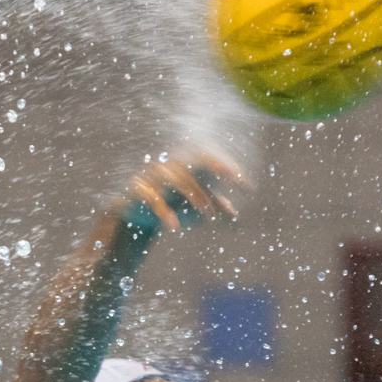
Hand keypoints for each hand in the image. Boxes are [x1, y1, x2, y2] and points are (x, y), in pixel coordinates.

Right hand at [122, 147, 249, 232]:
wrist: (138, 215)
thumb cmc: (174, 206)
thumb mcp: (198, 209)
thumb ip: (216, 208)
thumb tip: (234, 216)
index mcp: (188, 164)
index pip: (207, 155)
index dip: (225, 165)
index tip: (244, 185)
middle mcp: (170, 165)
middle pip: (190, 162)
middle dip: (210, 173)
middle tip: (223, 198)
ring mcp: (152, 174)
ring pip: (172, 176)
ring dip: (193, 194)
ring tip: (206, 215)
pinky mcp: (137, 189)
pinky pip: (151, 196)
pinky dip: (163, 210)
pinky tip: (174, 226)